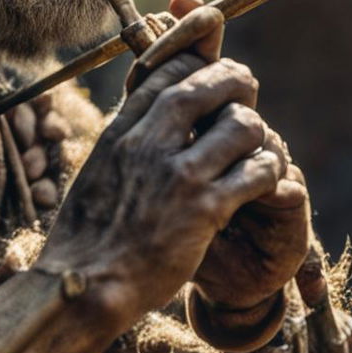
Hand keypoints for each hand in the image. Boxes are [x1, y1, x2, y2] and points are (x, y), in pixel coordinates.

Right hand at [43, 0, 283, 330]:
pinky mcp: (203, 210)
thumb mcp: (94, 177)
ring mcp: (177, 176)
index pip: (163, 73)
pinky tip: (265, 181)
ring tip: (256, 148)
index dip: (195, 63)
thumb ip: (120, 147)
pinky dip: (268, 171)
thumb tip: (135, 124)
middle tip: (248, 93)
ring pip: (240, 125)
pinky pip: (256, 172)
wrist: (82, 289)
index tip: (211, 67)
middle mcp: (147, 145)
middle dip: (235, 82)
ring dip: (256, 133)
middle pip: (206, 86)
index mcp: (118, 135)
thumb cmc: (84, 243)